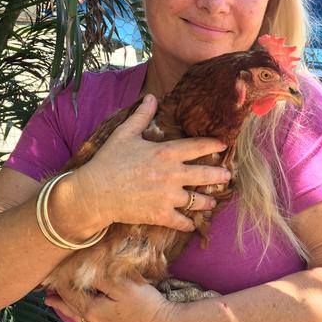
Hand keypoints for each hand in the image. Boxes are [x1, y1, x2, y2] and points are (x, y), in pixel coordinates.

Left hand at [44, 278, 178, 321]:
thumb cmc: (143, 303)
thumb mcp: (121, 285)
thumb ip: (99, 277)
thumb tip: (80, 269)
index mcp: (90, 308)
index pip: (68, 289)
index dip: (60, 277)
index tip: (51, 266)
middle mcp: (91, 318)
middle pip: (68, 302)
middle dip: (57, 293)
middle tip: (43, 284)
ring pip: (75, 312)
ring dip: (63, 304)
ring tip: (50, 299)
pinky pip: (85, 317)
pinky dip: (75, 311)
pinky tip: (76, 311)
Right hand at [73, 94, 231, 231]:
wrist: (94, 192)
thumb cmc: (108, 161)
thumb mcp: (124, 134)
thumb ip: (141, 116)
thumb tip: (151, 97)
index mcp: (166, 152)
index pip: (198, 146)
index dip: (214, 145)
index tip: (223, 146)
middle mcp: (172, 174)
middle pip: (206, 174)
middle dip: (220, 175)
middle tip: (227, 176)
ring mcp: (168, 196)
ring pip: (198, 201)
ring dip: (208, 202)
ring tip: (213, 202)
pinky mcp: (160, 214)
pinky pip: (181, 221)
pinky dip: (188, 224)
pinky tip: (192, 225)